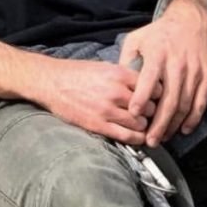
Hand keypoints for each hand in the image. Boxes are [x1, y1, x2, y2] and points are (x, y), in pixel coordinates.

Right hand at [36, 59, 157, 144]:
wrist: (50, 82)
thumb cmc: (75, 73)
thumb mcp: (103, 66)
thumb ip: (124, 76)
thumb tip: (144, 86)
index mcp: (118, 74)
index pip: (152, 88)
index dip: (156, 95)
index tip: (154, 99)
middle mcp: (116, 91)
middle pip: (149, 107)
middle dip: (150, 112)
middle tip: (147, 114)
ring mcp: (107, 110)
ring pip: (141, 124)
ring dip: (143, 126)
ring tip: (140, 125)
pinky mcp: (99, 125)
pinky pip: (127, 137)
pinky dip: (136, 139)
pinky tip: (136, 137)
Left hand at [119, 0, 206, 146]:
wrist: (190, 20)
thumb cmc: (158, 32)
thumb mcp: (136, 39)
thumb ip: (127, 59)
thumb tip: (117, 82)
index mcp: (157, 54)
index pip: (148, 80)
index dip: (142, 98)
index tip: (134, 115)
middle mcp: (176, 64)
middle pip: (169, 99)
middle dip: (159, 123)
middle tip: (150, 141)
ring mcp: (193, 71)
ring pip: (184, 104)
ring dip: (174, 125)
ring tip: (163, 138)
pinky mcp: (206, 76)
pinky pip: (200, 102)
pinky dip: (193, 119)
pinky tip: (184, 130)